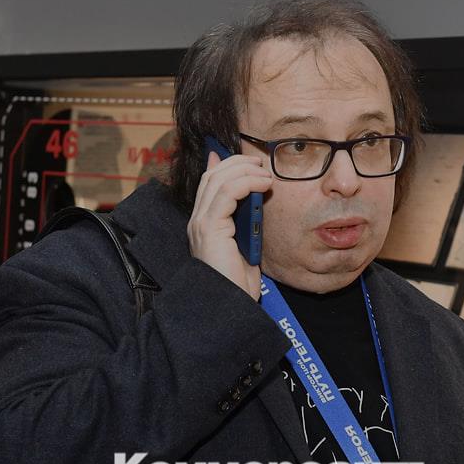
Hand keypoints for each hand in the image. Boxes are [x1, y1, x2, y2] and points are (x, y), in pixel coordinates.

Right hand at [187, 151, 273, 298]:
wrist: (228, 306)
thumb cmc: (238, 283)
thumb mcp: (246, 246)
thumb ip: (246, 222)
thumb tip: (253, 199)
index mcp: (204, 224)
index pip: (209, 183)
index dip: (225, 164)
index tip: (247, 158)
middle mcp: (198, 220)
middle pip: (213, 176)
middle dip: (237, 163)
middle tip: (259, 162)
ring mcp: (201, 223)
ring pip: (219, 179)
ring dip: (245, 170)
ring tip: (265, 174)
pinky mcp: (209, 228)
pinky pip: (227, 193)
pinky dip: (247, 183)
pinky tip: (263, 185)